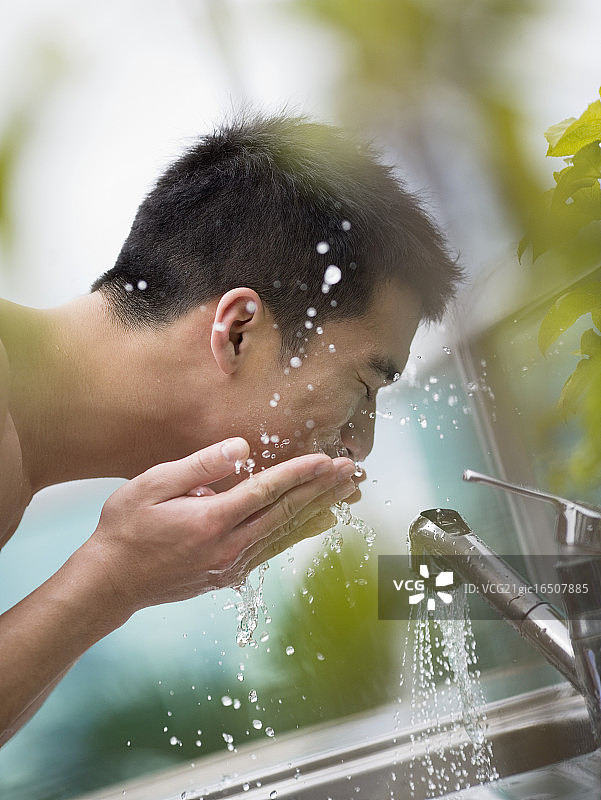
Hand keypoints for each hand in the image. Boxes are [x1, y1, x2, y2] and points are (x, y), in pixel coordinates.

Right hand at [83, 438, 356, 618]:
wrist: (110, 583)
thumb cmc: (125, 528)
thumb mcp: (152, 486)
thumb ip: (199, 465)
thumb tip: (242, 448)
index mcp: (211, 519)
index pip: (268, 491)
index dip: (301, 473)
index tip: (328, 459)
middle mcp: (229, 546)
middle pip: (288, 513)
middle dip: (323, 489)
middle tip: (353, 471)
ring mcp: (231, 565)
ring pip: (287, 533)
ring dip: (320, 511)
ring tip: (348, 494)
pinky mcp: (229, 575)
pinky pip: (274, 550)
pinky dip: (300, 534)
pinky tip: (318, 523)